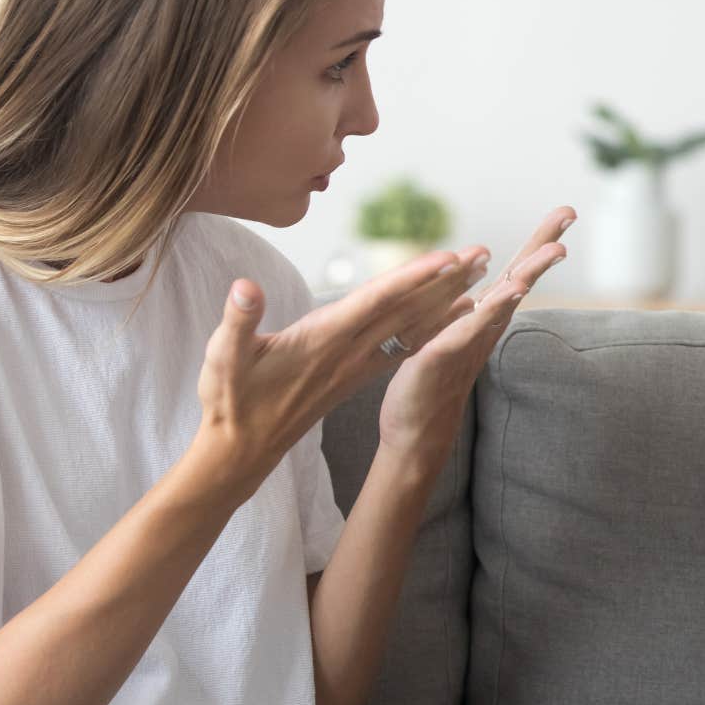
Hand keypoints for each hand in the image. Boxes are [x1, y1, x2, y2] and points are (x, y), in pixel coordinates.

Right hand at [191, 249, 492, 499]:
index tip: (446, 259)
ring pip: (410, 327)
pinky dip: (431, 327)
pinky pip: (403, 345)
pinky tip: (451, 316)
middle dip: (445, 281)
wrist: (241, 450)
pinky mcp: (354, 374)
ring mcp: (355, 365)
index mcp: (322, 340)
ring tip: (479, 276)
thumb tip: (244, 288)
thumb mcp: (222, 358)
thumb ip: (237, 322)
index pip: (375, 303)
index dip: (410, 278)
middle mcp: (348, 352)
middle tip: (482, 254)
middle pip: (406, 310)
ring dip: (446, 300)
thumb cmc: (229, 400)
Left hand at [377, 207, 575, 458]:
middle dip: (542, 247)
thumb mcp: (450, 337)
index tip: (565, 212)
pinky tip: (507, 292)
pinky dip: (488, 311)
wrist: (415, 432)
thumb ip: (468, 315)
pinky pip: (468, 330)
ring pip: (503, 302)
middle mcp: (483, 328)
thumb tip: (480, 293)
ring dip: (528, 274)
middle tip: (569, 215)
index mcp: (483, 318)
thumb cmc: (432, 385)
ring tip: (555, 250)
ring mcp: (467, 342)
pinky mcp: (443, 357)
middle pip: (519, 280)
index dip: (538, 243)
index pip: (515, 273)